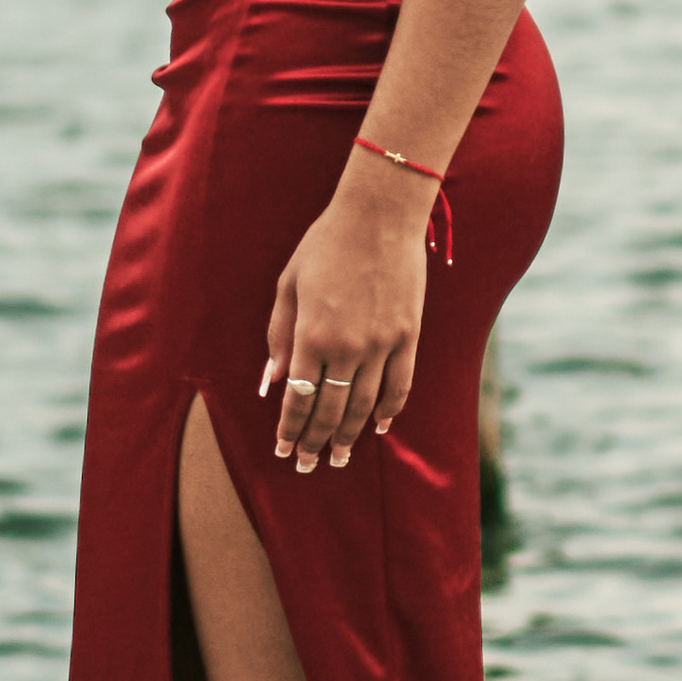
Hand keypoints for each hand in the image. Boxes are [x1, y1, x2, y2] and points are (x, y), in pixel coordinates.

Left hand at [261, 167, 430, 474]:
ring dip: (349, 436)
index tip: (283, 450)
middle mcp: (347, 347)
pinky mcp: (408, 336)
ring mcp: (382, 344)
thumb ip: (279, 334)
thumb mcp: (288, 284)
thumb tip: (273, 380)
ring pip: (363, 405)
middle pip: (329, 410)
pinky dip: (388, 410)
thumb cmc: (325, 244)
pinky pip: (400, 384)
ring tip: (340, 457)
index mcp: (311, 335)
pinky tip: (377, 426)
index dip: (289, 428)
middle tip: (307, 465)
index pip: (298, 398)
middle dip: (315, 442)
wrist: (379, 216)